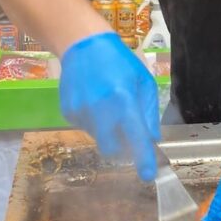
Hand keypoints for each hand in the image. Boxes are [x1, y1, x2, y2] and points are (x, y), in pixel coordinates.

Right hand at [59, 32, 159, 178]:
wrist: (82, 44)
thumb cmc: (119, 62)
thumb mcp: (143, 82)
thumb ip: (149, 113)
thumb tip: (152, 140)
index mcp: (123, 100)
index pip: (135, 138)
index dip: (143, 160)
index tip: (148, 176)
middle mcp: (100, 109)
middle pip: (112, 150)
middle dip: (121, 149)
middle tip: (127, 135)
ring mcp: (80, 112)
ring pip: (98, 139)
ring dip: (107, 131)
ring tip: (107, 105)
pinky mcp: (68, 112)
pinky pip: (85, 128)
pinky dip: (94, 122)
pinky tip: (94, 101)